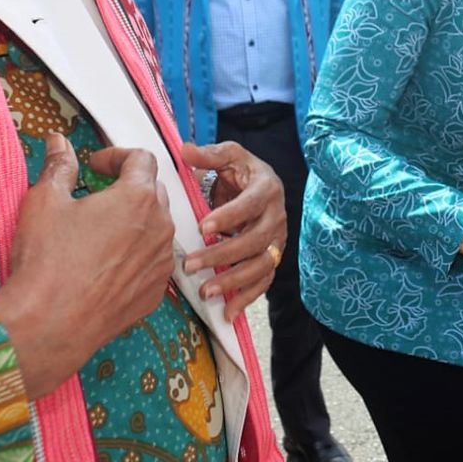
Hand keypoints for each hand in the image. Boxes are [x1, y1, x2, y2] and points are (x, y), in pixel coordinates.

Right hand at [0, 136, 173, 398]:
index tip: (94, 165)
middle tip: (97, 195)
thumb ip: (59, 167)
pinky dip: (137, 254)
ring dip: (136, 222)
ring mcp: (162, 262)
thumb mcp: (45, 202)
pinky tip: (107, 264)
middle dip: (128, 187)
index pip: (142, 159)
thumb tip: (60, 142)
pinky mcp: (157, 291)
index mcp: (138, 198)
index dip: (117, 155)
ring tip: (102, 231)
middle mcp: (161, 226)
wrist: (49, 324)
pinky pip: (153, 261)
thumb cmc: (46, 259)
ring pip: (157, 228)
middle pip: (154, 192)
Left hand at [181, 141, 286, 320]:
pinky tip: (227, 312)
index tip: (202, 226)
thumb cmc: (242, 172)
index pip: (251, 205)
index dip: (229, 217)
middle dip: (222, 255)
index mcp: (267, 189)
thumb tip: (184, 150)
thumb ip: (209, 155)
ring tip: (206, 291)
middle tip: (190, 264)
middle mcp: (277, 217)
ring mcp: (277, 241)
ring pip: (261, 266)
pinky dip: (247, 299)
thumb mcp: (229, 157)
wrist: (263, 188)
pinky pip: (263, 282)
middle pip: (254, 241)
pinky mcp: (272, 259)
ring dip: (234, 281)